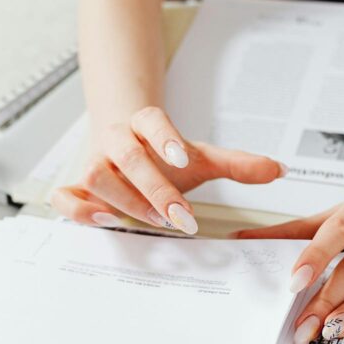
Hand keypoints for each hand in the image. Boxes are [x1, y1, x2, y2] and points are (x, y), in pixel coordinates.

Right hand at [50, 106, 285, 234]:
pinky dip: (78, 211)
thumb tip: (279, 170)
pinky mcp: (75, 190)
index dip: (163, 136)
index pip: (150, 120)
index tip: (184, 156)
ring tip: (151, 221)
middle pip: (125, 155)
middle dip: (153, 187)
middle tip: (181, 216)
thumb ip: (237, 164)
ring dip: (122, 200)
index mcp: (143, 124)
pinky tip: (105, 223)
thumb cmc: (162, 157)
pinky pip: (63, 198)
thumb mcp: (201, 158)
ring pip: (93, 175)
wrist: (122, 146)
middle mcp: (114, 141)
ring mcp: (92, 164)